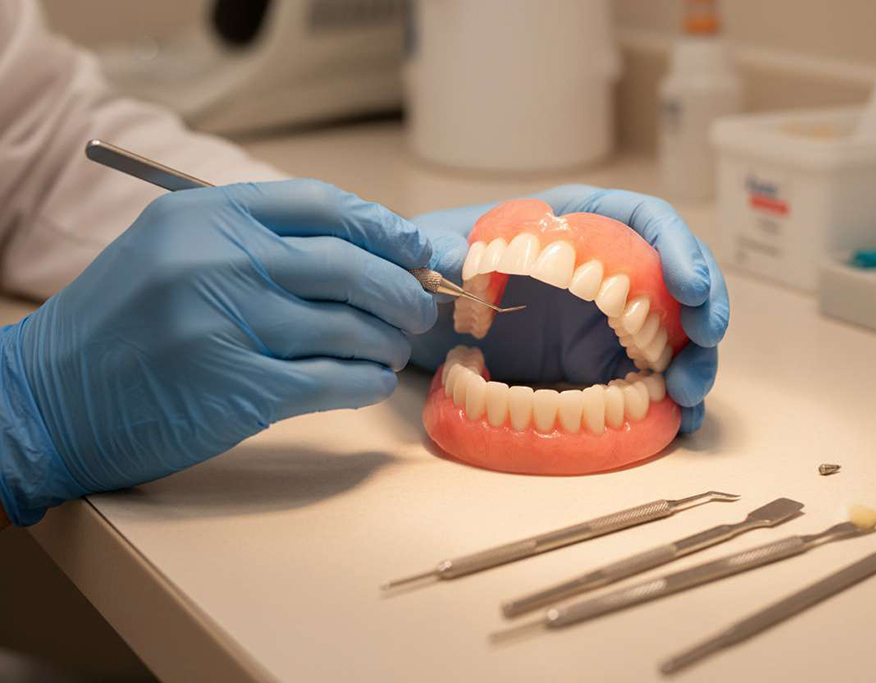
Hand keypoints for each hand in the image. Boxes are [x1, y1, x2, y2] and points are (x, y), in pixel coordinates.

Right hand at [0, 180, 435, 525]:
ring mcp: (227, 325)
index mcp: (205, 215)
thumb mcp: (173, 250)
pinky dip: (364, 381)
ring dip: (387, 341)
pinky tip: (371, 381)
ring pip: (348, 327)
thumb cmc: (121, 322)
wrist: (46, 397)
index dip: (385, 228)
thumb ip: (256, 242)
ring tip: (393, 348)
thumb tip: (363, 251)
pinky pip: (331, 379)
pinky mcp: (237, 389)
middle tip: (419, 308)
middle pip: (349, 266)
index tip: (420, 249)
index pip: (323, 206)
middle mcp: (217, 261)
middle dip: (402, 290)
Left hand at [411, 184, 728, 433]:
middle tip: (705, 341)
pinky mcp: (600, 360)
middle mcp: (603, 264)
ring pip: (674, 331)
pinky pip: (650, 375)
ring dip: (694, 360)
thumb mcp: (432, 249)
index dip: (677, 248)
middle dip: (703, 308)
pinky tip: (678, 420)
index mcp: (576, 221)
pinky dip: (669, 398)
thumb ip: (442, 247)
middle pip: (675, 277)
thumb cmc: (434, 264)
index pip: (643, 220)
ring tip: (688, 394)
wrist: (424, 315)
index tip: (688, 287)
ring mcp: (606, 315)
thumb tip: (460, 259)